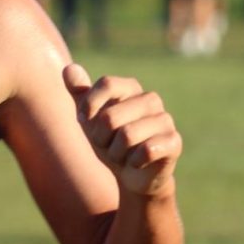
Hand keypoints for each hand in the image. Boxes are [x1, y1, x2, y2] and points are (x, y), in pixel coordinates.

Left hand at [62, 64, 180, 196]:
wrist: (131, 176)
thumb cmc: (109, 142)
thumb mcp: (89, 119)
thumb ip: (79, 94)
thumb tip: (69, 68)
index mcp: (130, 88)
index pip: (106, 84)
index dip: (89, 106)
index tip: (83, 120)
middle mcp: (150, 100)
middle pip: (110, 116)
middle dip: (101, 138)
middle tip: (108, 144)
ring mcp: (165, 120)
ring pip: (126, 136)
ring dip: (116, 153)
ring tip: (123, 154)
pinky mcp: (174, 141)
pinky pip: (146, 151)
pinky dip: (133, 162)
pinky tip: (137, 163)